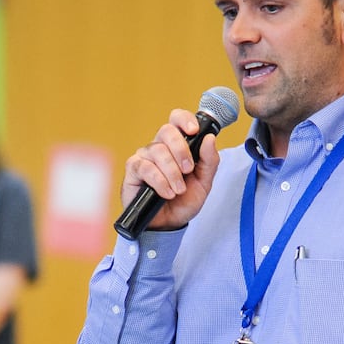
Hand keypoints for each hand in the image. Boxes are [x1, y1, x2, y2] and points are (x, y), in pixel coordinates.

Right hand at [120, 110, 220, 230]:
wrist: (169, 224)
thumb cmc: (184, 201)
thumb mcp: (204, 183)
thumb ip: (209, 161)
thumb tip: (210, 138)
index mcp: (177, 145)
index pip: (176, 119)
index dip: (185, 119)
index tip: (194, 130)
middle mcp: (159, 147)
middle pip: (166, 130)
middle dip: (181, 150)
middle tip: (188, 170)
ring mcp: (144, 157)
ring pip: (157, 151)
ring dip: (172, 172)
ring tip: (178, 190)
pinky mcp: (133, 171)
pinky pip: (145, 167)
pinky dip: (159, 181)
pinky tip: (166, 193)